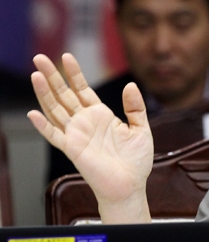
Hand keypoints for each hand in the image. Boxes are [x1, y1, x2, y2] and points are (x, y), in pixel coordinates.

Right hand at [27, 53, 152, 222]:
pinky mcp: (73, 149)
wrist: (131, 185)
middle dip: (53, 76)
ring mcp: (77, 135)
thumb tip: (130, 84)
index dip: (74, 73)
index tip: (67, 56)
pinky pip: (55, 136)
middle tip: (40, 57)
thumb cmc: (136, 160)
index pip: (83, 89)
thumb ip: (135, 107)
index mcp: (101, 115)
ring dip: (44, 94)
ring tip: (36, 75)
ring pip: (56, 110)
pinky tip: (33, 114)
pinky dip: (43, 126)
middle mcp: (85, 122)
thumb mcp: (141, 129)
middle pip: (64, 94)